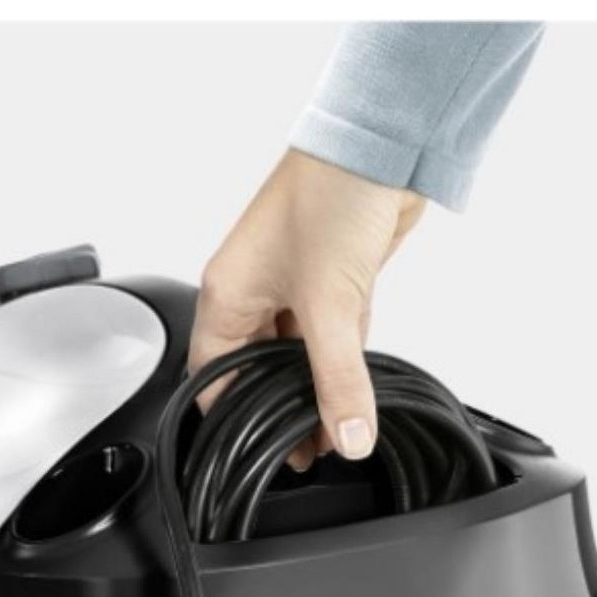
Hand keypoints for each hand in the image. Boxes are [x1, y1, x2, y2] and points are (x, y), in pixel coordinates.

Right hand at [190, 149, 426, 466]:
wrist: (383, 147)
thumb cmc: (329, 197)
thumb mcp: (330, 304)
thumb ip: (339, 379)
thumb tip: (349, 435)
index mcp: (227, 292)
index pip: (213, 370)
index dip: (232, 411)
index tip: (258, 448)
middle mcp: (254, 288)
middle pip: (258, 365)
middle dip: (282, 404)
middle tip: (306, 447)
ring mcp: (296, 282)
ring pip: (300, 351)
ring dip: (318, 385)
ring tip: (337, 429)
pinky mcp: (335, 277)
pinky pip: (333, 332)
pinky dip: (344, 358)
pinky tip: (358, 387)